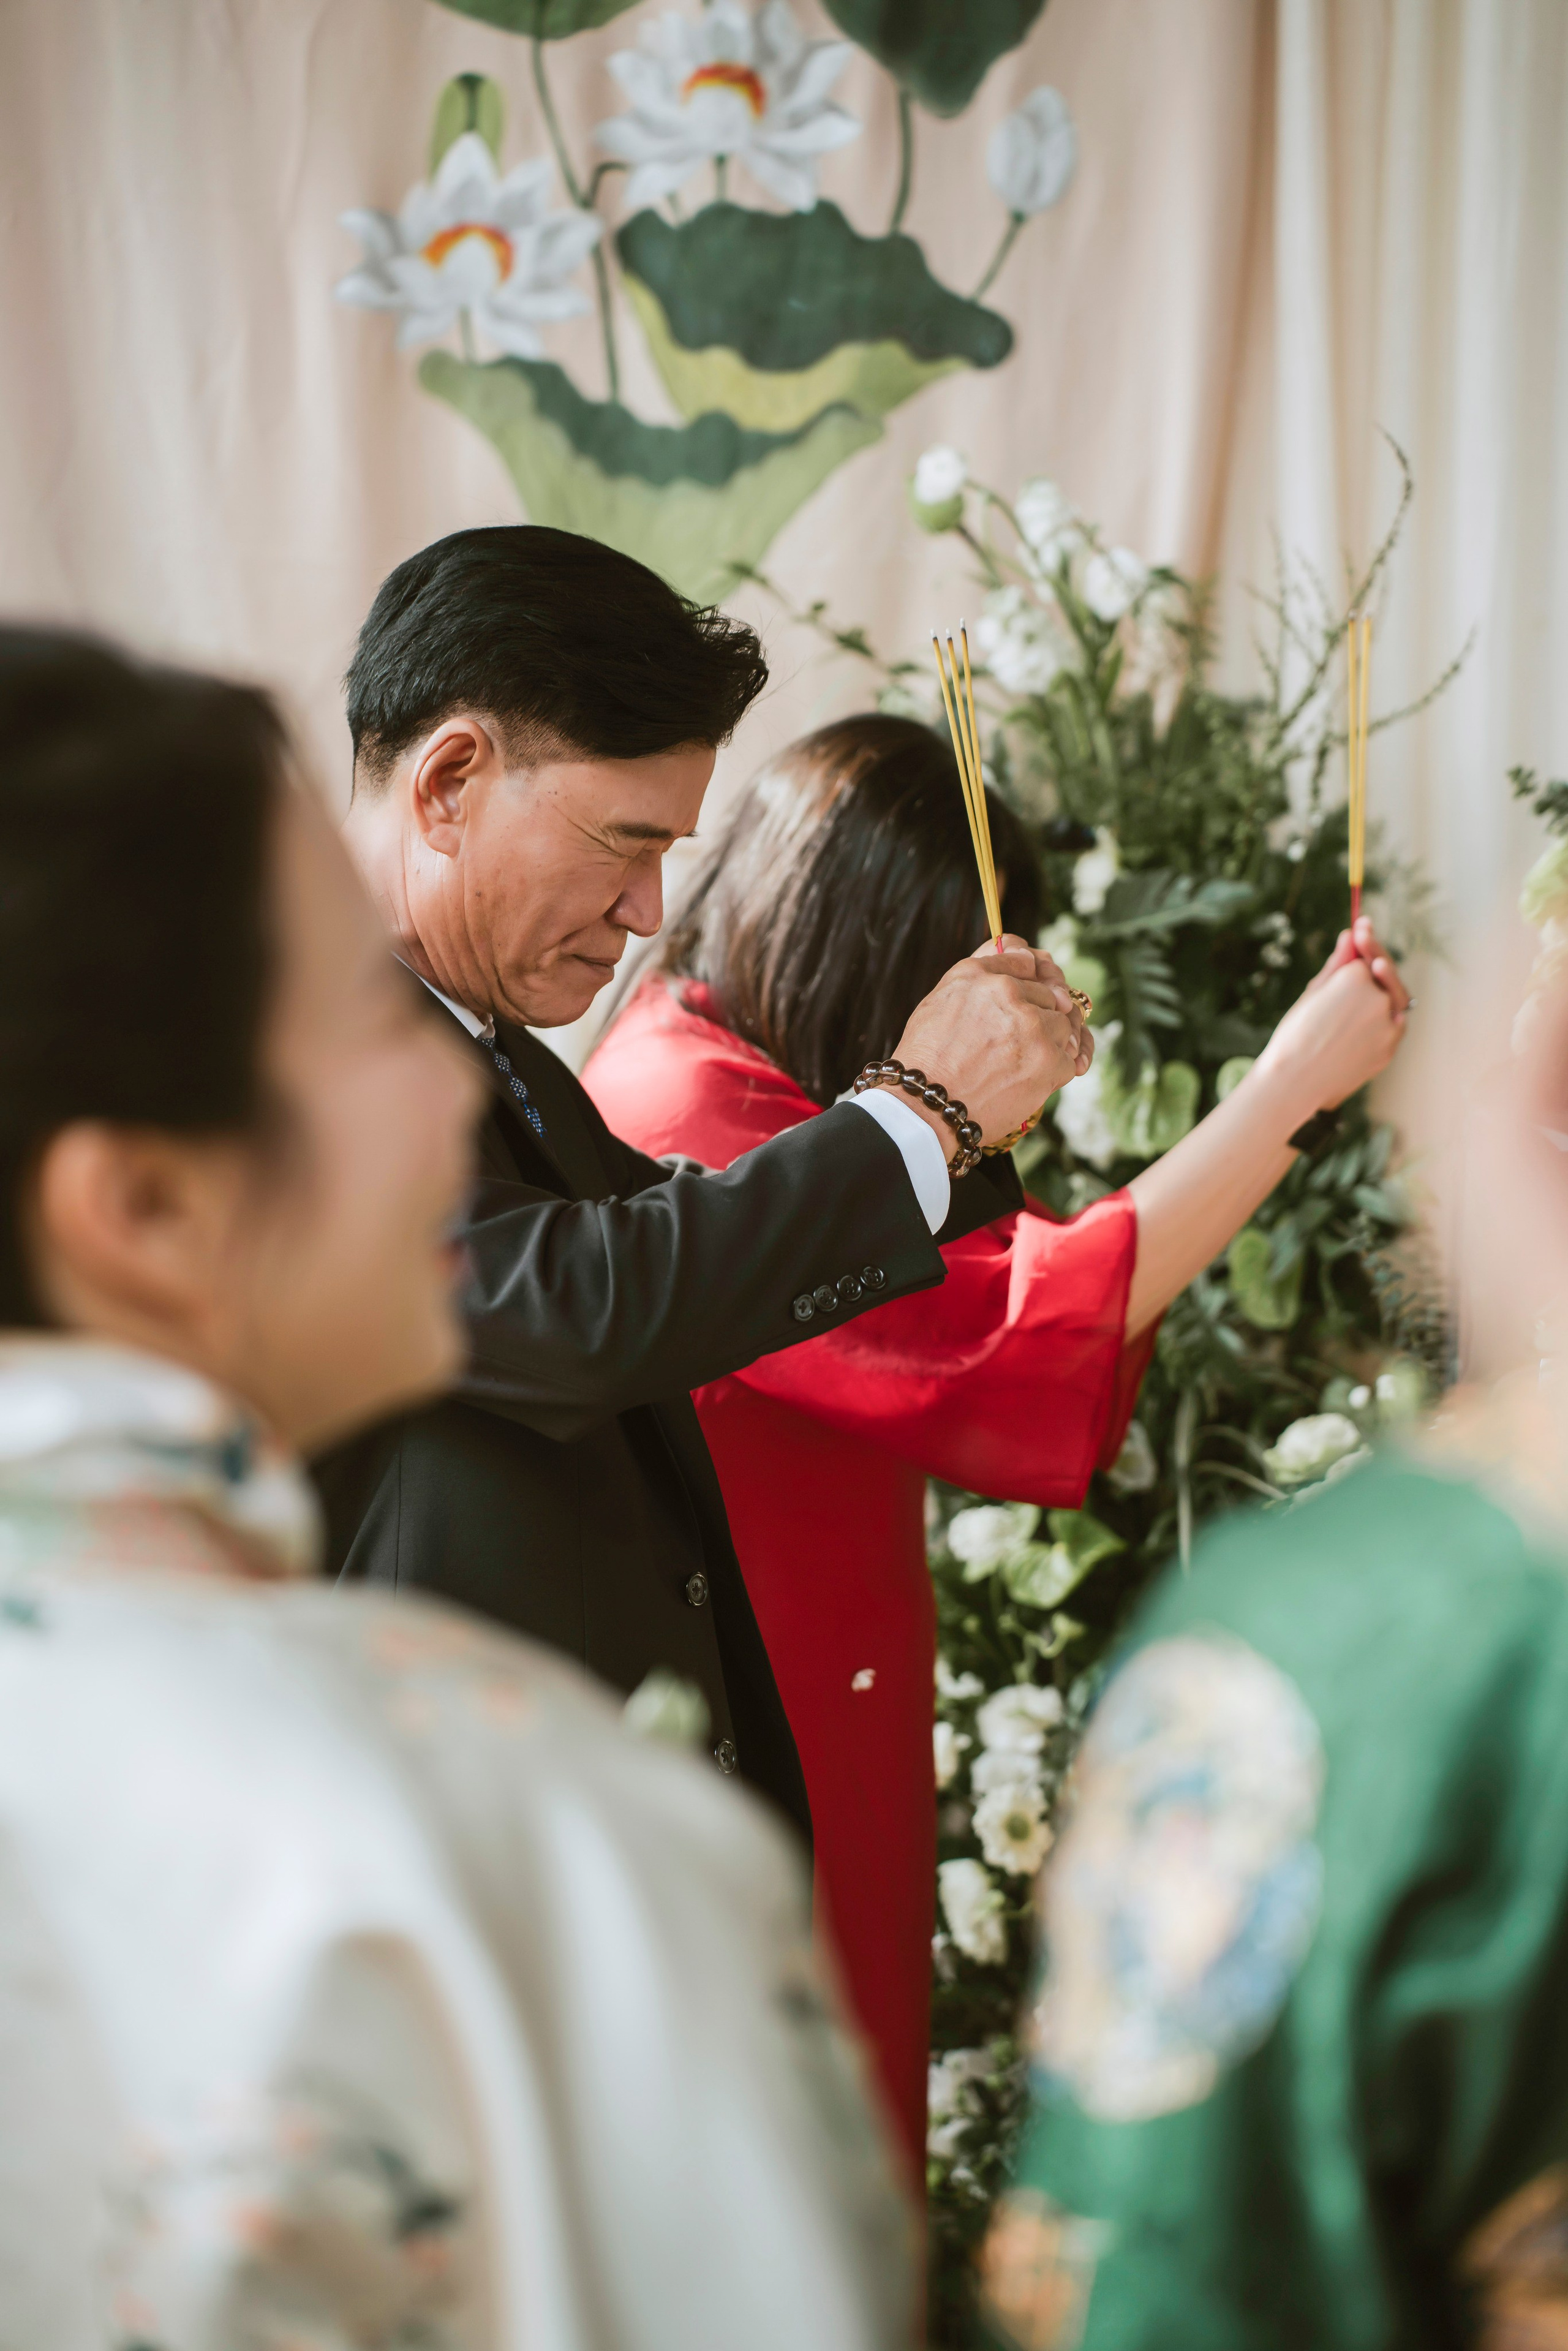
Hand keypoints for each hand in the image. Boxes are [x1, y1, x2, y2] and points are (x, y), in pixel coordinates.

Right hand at [890, 934, 1090, 1152]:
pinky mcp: (1049, 1060)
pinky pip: (1068, 1058)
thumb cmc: (927, 1060)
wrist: (925, 1109)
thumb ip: (979, 975)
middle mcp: (1007, 991)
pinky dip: (1052, 1072)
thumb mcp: (939, 1002)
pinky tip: (1025, 1081)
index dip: (1029, 980)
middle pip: (1048, 994)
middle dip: (1038, 1017)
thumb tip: (1026, 956)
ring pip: (1063, 1025)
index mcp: (976, 974)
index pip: (1023, 959)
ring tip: (1015, 1066)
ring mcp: (1032, 1025)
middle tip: (1012, 1046)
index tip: (1026, 999)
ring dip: (1047, 1045)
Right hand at [1254, 924, 1407, 1121]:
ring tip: (1352, 997)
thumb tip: (1349, 937)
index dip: (1361, 943)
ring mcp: (1389, 1025)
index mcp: (1356, 978)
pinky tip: (1355, 1024)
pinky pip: (1391, 1025)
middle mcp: (1379, 998)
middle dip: (1375, 959)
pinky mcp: (1391, 1049)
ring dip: (1379, 991)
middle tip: (1363, 942)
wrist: (1293, 1084)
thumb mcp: (1313, 993)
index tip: (1360, 926)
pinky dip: (1381, 1018)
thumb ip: (1337, 964)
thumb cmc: (1295, 1035)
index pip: (1363, 957)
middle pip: (1384, 973)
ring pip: (1392, 999)